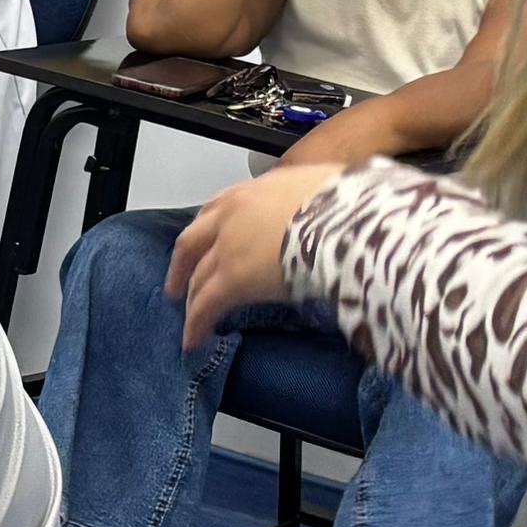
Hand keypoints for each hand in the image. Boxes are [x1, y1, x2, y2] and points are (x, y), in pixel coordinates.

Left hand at [165, 161, 347, 346]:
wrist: (348, 218)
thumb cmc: (349, 202)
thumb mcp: (325, 187)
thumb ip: (310, 199)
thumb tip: (325, 208)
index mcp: (256, 190)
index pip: (219, 208)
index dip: (209, 228)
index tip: (205, 240)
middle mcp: (233, 215)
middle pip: (193, 242)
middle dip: (183, 264)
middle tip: (178, 282)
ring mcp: (228, 247)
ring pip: (198, 277)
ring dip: (191, 297)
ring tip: (188, 317)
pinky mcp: (231, 280)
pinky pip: (206, 306)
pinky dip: (197, 324)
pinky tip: (194, 339)